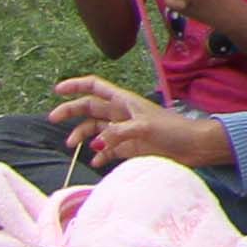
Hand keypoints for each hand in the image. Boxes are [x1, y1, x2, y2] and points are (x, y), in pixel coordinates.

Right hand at [50, 77, 230, 169]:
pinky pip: (106, 150)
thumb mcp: (145, 127)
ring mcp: (123, 131)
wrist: (194, 147)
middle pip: (89, 108)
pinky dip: (98, 155)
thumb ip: (119, 133)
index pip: (96, 87)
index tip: (57, 90)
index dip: (77, 85)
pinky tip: (95, 161)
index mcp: (125, 102)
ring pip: (94, 130)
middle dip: (71, 111)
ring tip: (71, 146)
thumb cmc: (173, 130)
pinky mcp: (128, 148)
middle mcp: (121, 114)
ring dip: (81, 136)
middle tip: (53, 119)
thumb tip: (95, 144)